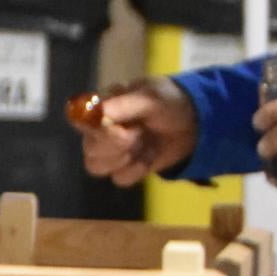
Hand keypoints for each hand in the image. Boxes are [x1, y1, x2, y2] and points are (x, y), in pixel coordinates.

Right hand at [82, 80, 198, 186]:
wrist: (196, 124)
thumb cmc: (170, 102)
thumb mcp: (151, 97)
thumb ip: (124, 105)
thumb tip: (97, 113)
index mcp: (104, 105)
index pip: (80, 118)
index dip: (91, 127)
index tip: (115, 128)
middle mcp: (102, 129)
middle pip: (88, 148)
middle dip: (113, 145)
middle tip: (137, 135)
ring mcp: (114, 151)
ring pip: (96, 167)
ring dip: (121, 159)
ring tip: (142, 144)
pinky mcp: (127, 168)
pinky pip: (119, 178)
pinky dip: (136, 170)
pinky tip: (149, 157)